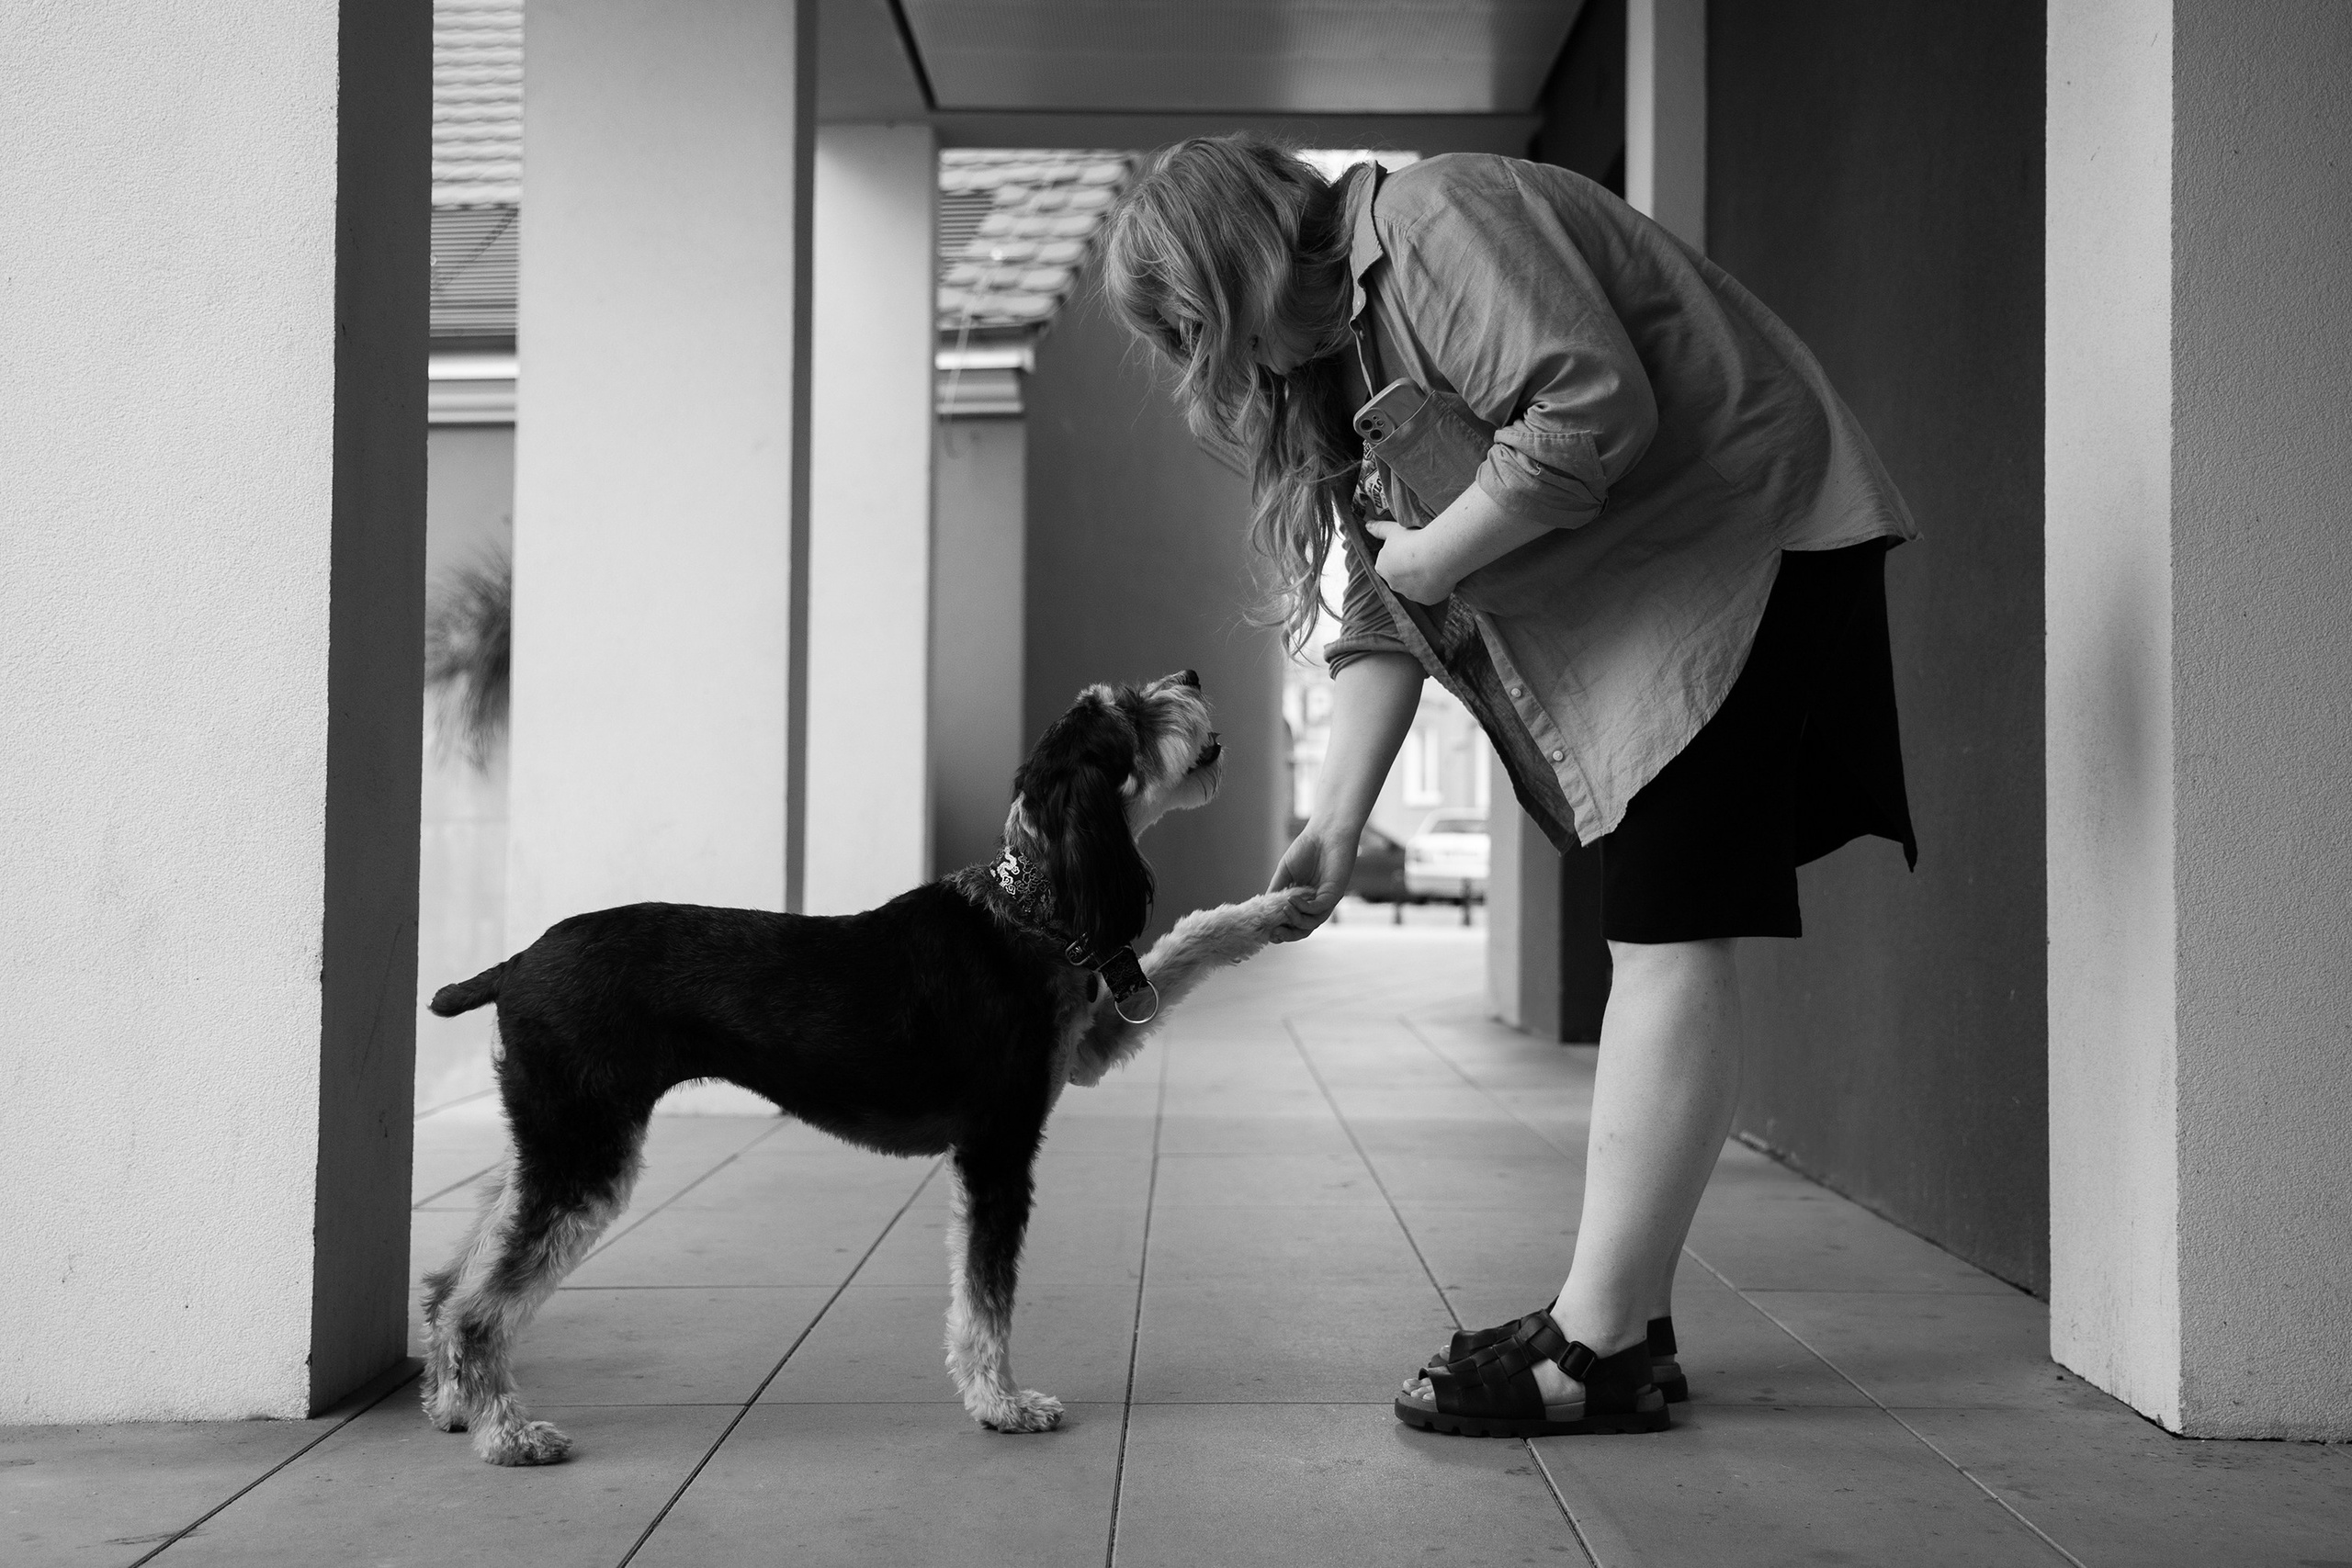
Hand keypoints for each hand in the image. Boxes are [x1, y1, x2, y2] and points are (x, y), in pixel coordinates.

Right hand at [1266, 819, 1360, 941]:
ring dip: (1295, 921)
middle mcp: (1316, 903)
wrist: (1326, 831)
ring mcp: (1326, 900)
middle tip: (1273, 934)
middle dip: (1288, 935)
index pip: (1293, 922)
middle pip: (1303, 928)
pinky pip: (1319, 908)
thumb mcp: (1285, 872)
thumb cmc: (1307, 848)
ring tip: (1284, 910)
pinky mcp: (1335, 893)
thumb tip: (1264, 910)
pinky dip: (1304, 908)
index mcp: (1305, 900)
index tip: (1266, 932)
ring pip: (1312, 922)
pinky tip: (1292, 899)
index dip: (1280, 930)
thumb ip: (1276, 890)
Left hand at [1366, 519, 1455, 603]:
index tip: (1410, 548)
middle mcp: (1393, 584)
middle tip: (1422, 555)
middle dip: (1409, 568)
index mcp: (1382, 568)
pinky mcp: (1427, 600)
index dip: (1399, 554)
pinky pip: (1430, 593)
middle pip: (1401, 576)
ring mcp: (1410, 594)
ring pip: (1416, 586)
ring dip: (1422, 578)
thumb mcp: (1393, 530)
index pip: (1388, 562)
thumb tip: (1368, 526)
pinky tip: (1441, 573)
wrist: (1437, 555)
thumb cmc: (1413, 540)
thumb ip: (1379, 529)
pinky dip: (1434, 586)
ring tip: (1433, 563)